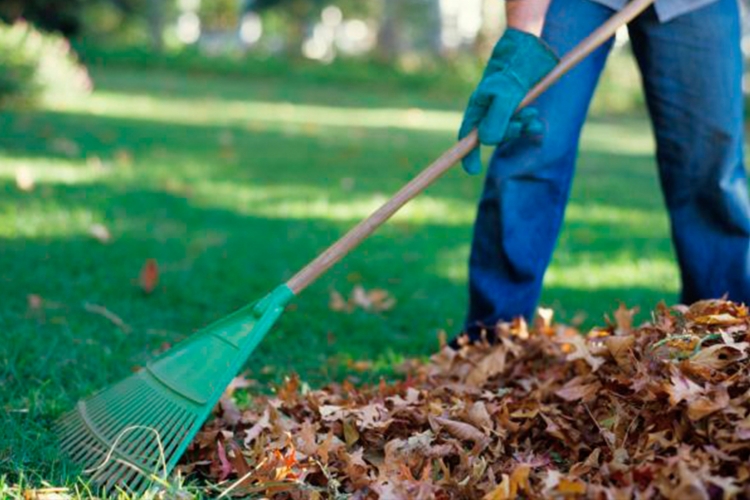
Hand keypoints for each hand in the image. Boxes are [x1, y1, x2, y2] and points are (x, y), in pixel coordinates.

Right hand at [459, 28, 557, 174]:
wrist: (529, 49)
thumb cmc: (512, 70)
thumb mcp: (504, 96)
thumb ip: (496, 120)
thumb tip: (487, 143)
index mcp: (477, 109)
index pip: (467, 138)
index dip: (467, 155)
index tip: (472, 170)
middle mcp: (487, 111)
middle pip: (492, 136)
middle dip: (508, 134)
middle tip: (520, 124)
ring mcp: (502, 109)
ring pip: (509, 130)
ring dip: (521, 127)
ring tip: (532, 115)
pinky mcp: (516, 106)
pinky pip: (521, 123)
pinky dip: (529, 124)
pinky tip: (536, 119)